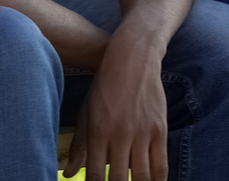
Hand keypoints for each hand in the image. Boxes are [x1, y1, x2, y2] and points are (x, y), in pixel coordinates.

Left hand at [62, 34, 167, 180]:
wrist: (132, 59)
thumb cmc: (105, 88)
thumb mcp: (86, 114)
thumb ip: (79, 147)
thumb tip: (67, 174)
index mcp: (98, 133)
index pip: (94, 176)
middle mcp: (119, 135)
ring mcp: (142, 133)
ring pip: (142, 177)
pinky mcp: (159, 129)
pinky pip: (161, 165)